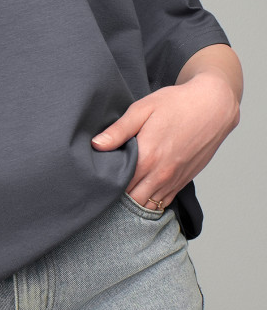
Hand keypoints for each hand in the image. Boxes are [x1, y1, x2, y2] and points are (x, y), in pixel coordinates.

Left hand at [91, 70, 239, 208]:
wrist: (213, 106)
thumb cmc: (176, 104)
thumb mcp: (143, 109)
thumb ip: (119, 130)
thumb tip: (96, 145)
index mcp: (147, 157)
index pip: (118, 185)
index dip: (106, 183)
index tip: (98, 176)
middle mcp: (161, 174)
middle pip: (131, 200)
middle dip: (117, 196)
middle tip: (107, 183)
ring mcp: (174, 180)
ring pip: (148, 205)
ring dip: (134, 200)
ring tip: (122, 188)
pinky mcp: (184, 181)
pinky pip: (164, 202)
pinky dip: (151, 201)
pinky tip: (142, 190)